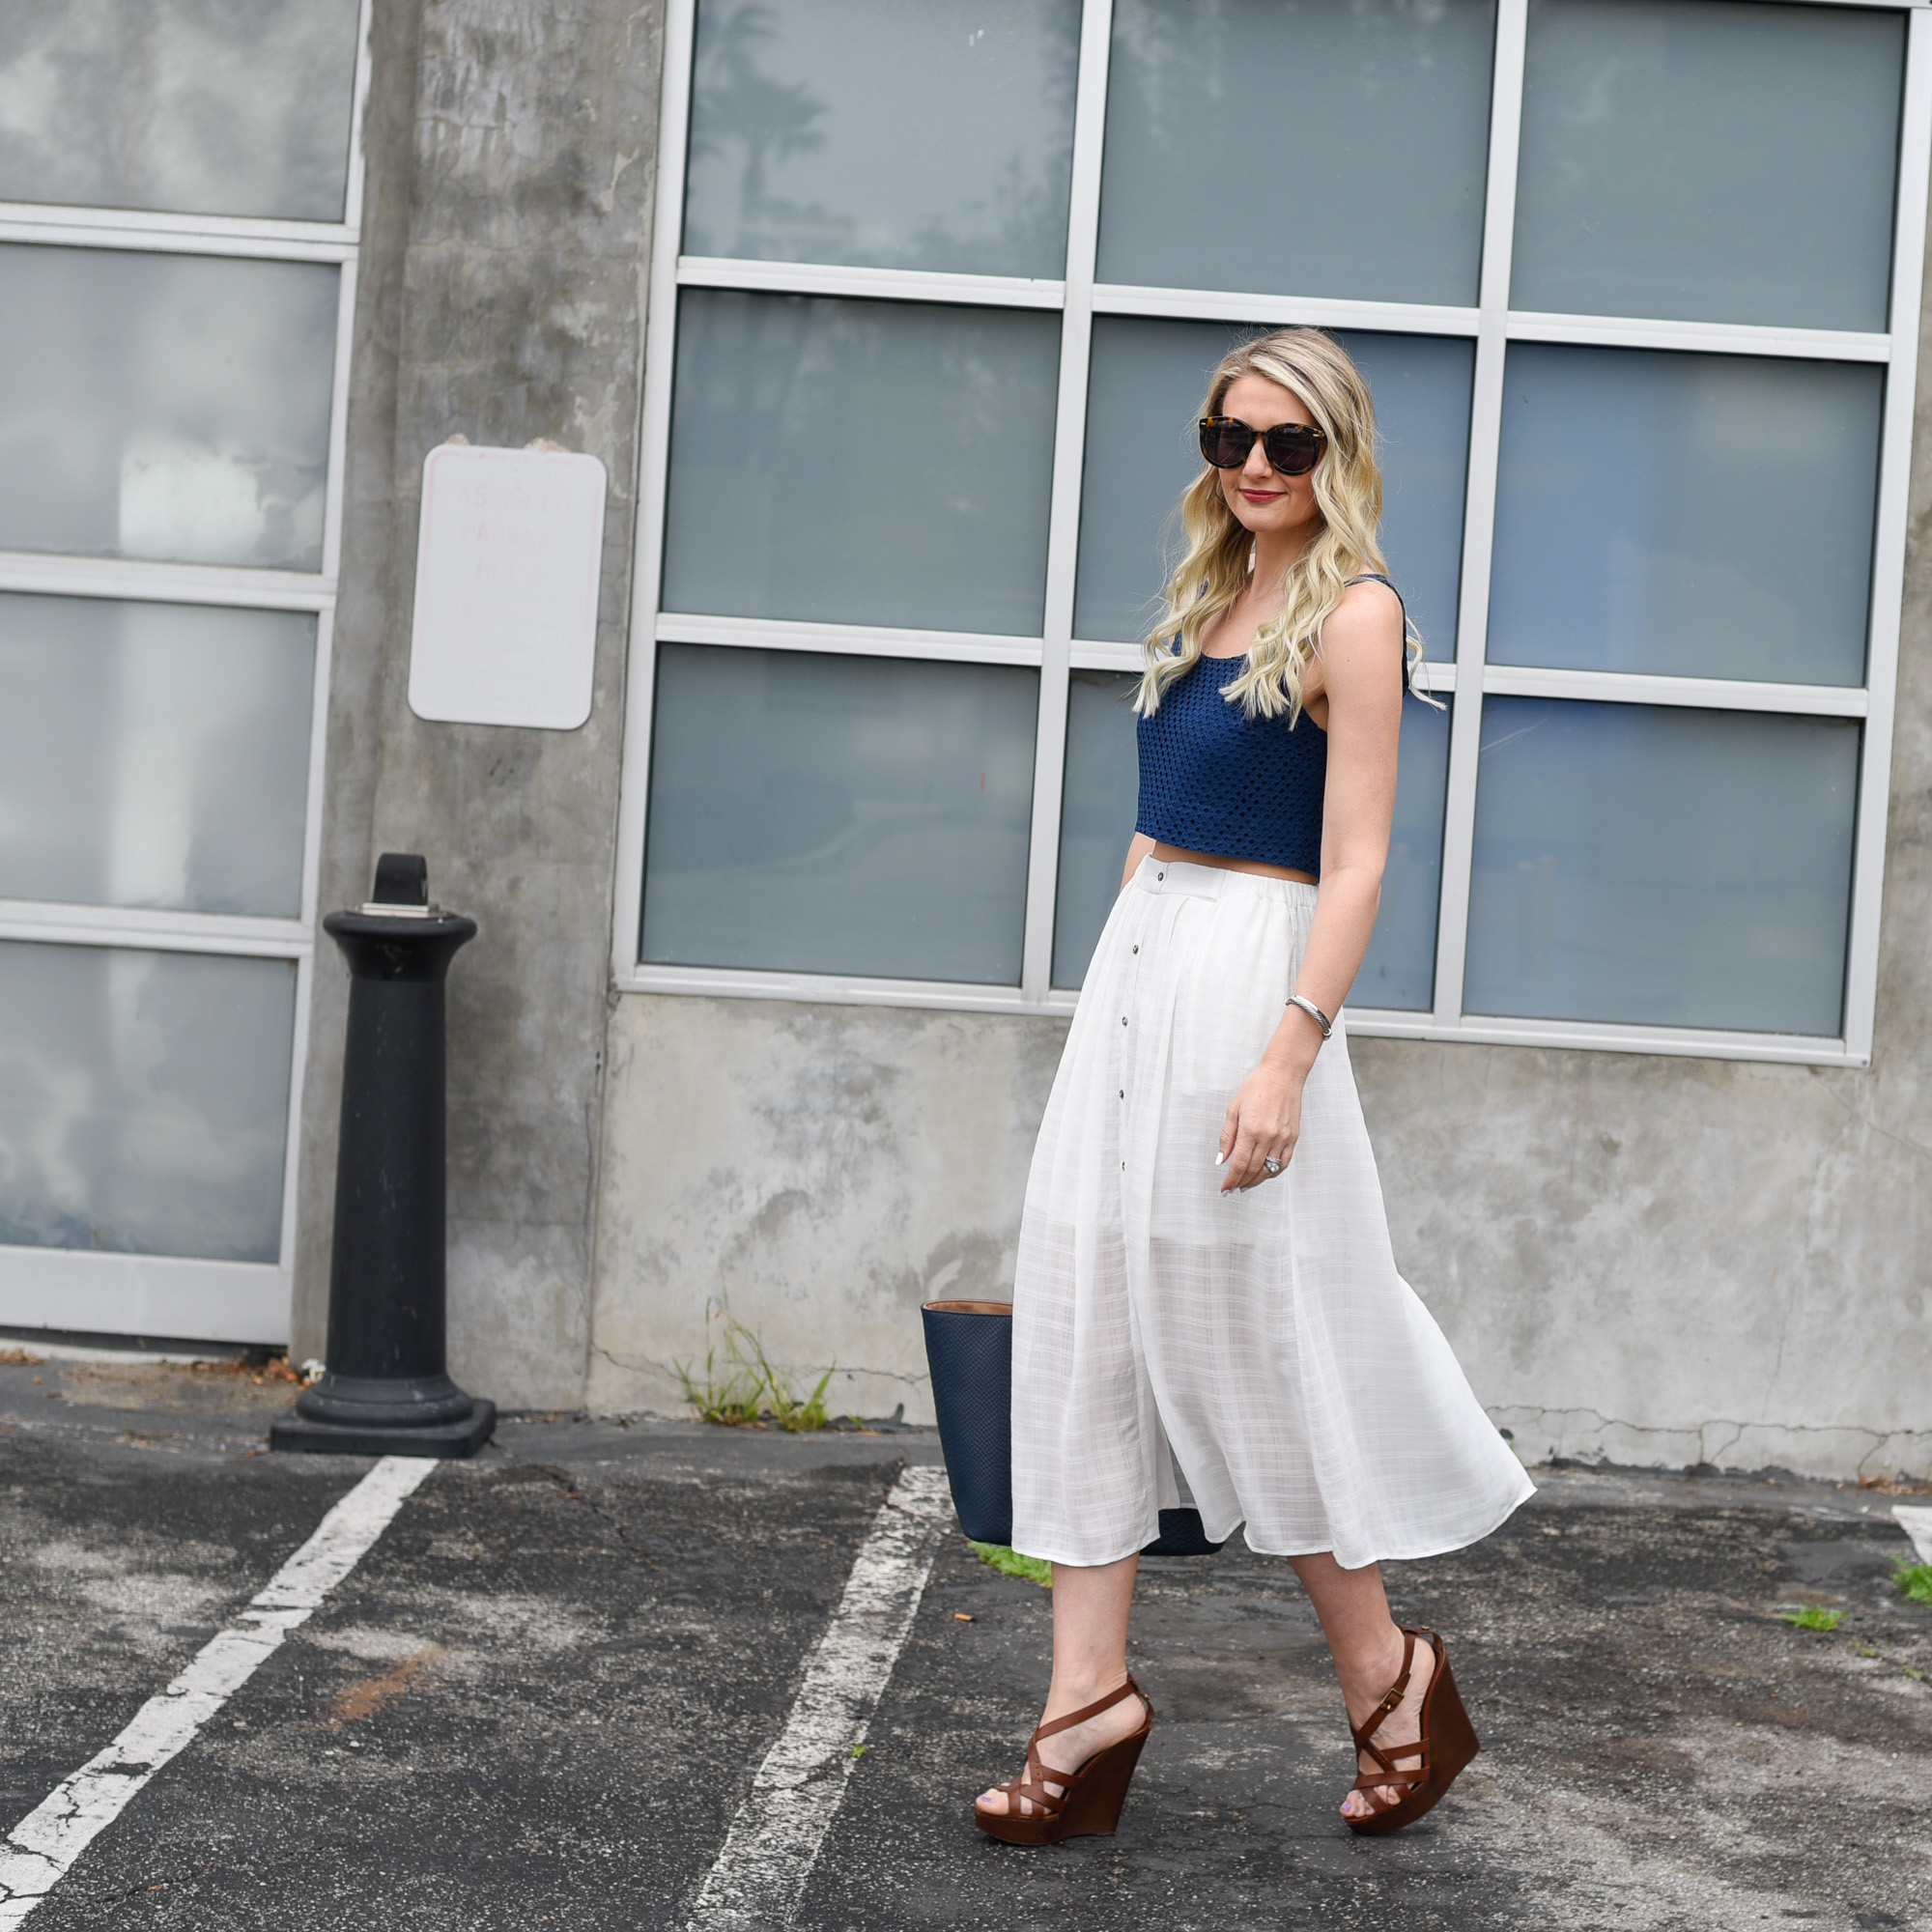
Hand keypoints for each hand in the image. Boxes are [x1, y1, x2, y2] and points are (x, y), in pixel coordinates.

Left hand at [1216, 1055, 1305, 1191]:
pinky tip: (1264, 1174)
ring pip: (1268, 1170)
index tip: (1224, 1188)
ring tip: (1245, 1185)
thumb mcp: (1233, 1109)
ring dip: (1255, 1181)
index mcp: (1250, 1129)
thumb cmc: (1257, 1087)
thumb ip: (1227, 1137)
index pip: (1239, 1164)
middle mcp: (1268, 1137)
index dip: (1230, 1180)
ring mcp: (1283, 1139)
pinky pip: (1283, 1163)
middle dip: (1240, 1183)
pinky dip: (1273, 1173)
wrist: (1282, 1075)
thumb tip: (1221, 1159)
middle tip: (1232, 1189)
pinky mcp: (1293, 1138)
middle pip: (1252, 1170)